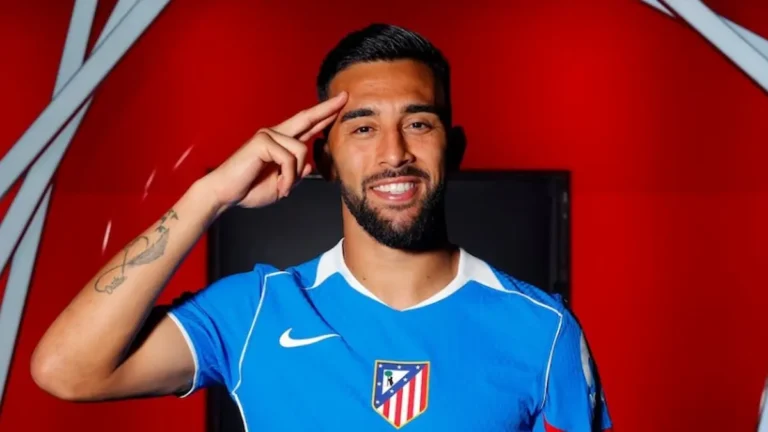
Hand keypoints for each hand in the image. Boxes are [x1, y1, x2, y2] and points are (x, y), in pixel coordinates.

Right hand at [203, 92, 346, 209]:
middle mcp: (276, 134)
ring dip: (294, 175)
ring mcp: (268, 135)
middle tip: (345, 97)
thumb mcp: (281, 185)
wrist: (225, 194)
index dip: (324, 115)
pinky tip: (279, 187)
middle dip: (327, 109)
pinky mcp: (262, 141)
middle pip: (307, 117)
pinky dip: (287, 177)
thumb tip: (309, 166)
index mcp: (282, 143)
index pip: (307, 125)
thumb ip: (295, 175)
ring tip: (283, 188)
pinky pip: (288, 159)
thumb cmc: (249, 189)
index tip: (341, 104)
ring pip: (301, 150)